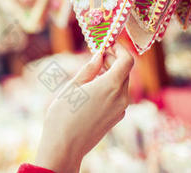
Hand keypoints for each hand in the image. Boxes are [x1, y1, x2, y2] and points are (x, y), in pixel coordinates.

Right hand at [34, 41, 133, 172]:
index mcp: (110, 86)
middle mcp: (120, 97)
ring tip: (92, 70)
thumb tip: (98, 55)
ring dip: (111, 73)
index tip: (108, 44)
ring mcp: (120, 109)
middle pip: (125, 71)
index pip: (127, 61)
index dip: (120, 49)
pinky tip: (93, 87)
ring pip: (122, 84)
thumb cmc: (63, 114)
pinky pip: (118, 96)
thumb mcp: (72, 87)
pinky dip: (110, 86)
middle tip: (96, 54)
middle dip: (113, 60)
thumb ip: (89, 69)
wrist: (65, 146)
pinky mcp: (116, 117)